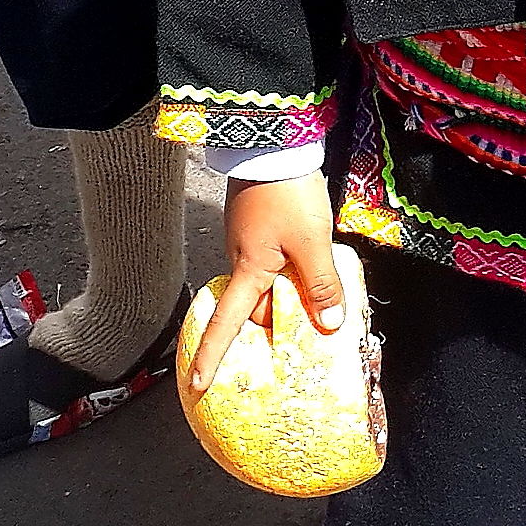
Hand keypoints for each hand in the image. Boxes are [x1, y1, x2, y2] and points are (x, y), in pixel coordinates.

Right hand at [188, 171, 344, 392]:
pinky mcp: (258, 222)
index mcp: (249, 270)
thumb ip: (321, 284)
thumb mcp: (312, 242)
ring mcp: (248, 238)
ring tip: (316, 301)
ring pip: (266, 281)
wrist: (276, 140)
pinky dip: (289, 271)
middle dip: (273, 324)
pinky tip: (311, 264)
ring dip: (285, 294)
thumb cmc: (289, 194)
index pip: (227, 325)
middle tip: (302, 340)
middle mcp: (242, 258)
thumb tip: (328, 325)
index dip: (211, 356)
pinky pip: (272, 260)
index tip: (196, 384)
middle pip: (254, 306)